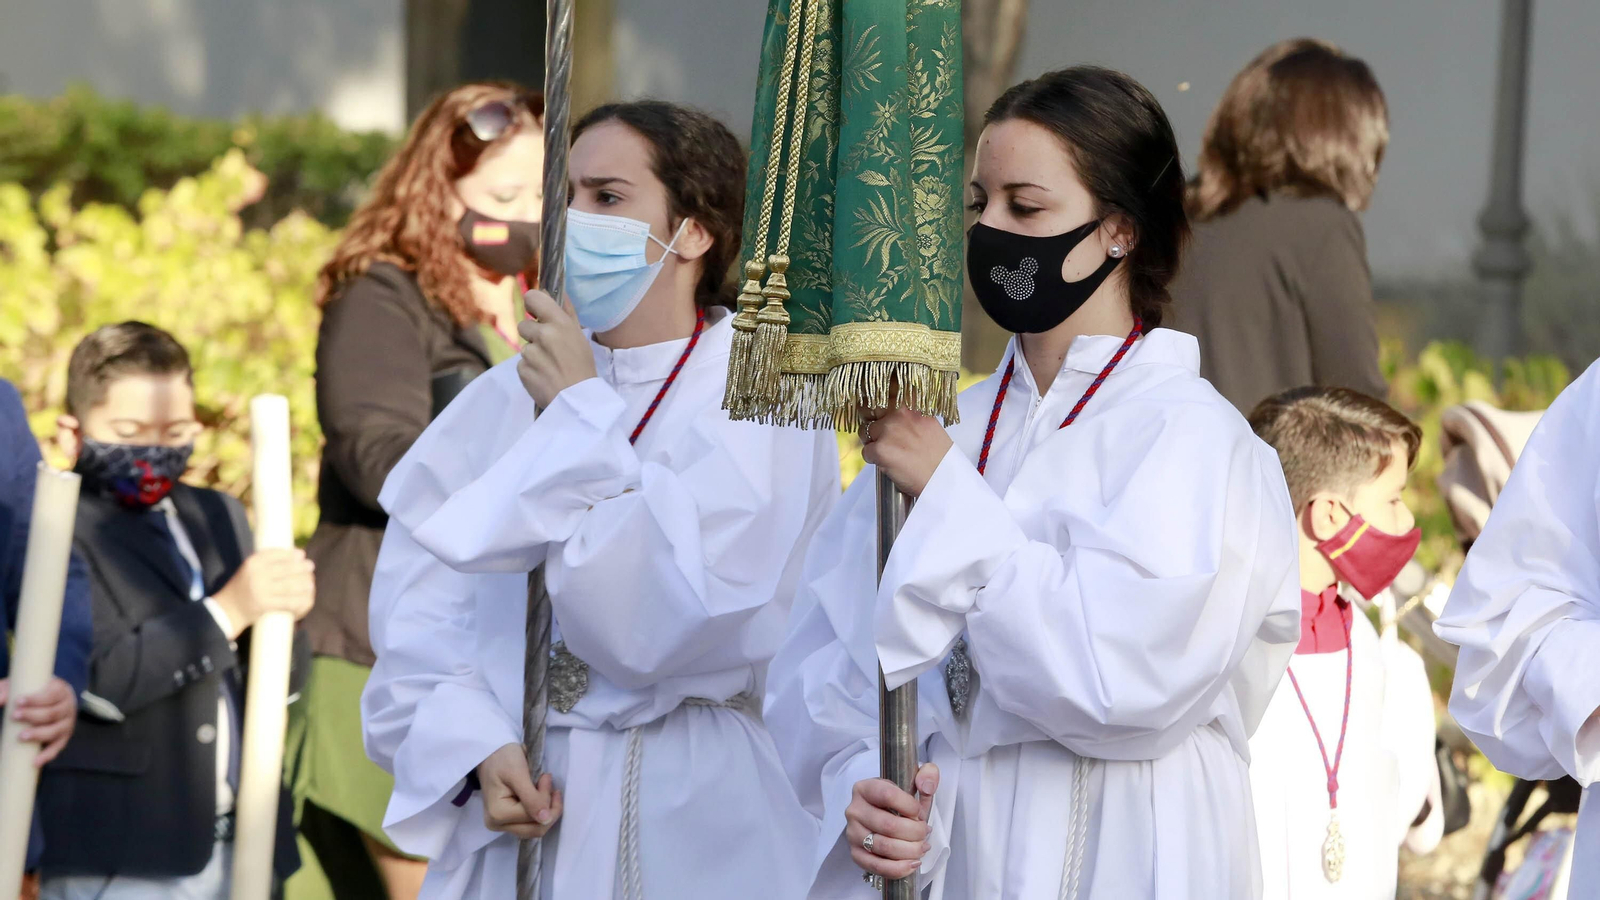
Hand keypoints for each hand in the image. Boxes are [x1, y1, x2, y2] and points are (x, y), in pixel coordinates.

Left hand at [0, 677, 78, 766]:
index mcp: (61, 690)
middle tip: (14, 716)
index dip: (35, 699)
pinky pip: (57, 747)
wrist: (50, 698)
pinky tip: (35, 761)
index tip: (18, 701)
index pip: (51, 695)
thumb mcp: (23, 685)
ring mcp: (67, 723)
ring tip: (21, 736)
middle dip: (33, 716)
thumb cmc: (33, 691)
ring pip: (56, 731)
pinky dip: (47, 755)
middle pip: (53, 713)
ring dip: (39, 734)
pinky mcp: (63, 737)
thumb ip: (8, 691)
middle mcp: (68, 707)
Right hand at [212, 549, 315, 637]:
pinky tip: (305, 599)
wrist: (228, 610)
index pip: (276, 554)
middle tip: (311, 566)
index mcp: (252, 563)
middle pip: (286, 569)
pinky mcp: (265, 605)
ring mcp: (261, 590)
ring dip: (304, 584)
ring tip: (310, 583)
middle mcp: (257, 574)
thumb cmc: (243, 587)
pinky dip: (299, 601)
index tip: (302, 554)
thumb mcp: (249, 570)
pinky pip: (288, 602)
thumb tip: (295, 554)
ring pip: (290, 585)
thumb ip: (267, 562)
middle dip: (301, 567)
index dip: (291, 554)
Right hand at [477, 743, 563, 838]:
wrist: (491, 753)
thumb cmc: (502, 759)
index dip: (546, 799)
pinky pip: (529, 823)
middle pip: (535, 829)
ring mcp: (501, 825)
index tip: (546, 776)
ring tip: (546, 788)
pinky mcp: (507, 821)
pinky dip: (540, 811)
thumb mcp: (518, 774)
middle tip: (548, 783)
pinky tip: (541, 796)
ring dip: (547, 810)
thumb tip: (545, 819)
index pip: (534, 817)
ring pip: (535, 828)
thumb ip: (532, 798)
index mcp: (498, 815)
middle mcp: (497, 825)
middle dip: (550, 808)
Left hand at [517, 289, 596, 407]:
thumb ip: (566, 313)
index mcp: (559, 323)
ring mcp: (530, 353)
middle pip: (524, 325)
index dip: (533, 305)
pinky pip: (522, 364)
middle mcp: (543, 335)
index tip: (538, 313)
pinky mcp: (522, 370)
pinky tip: (544, 377)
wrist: (578, 401)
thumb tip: (557, 291)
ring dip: (534, 355)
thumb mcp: (579, 337)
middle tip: (550, 349)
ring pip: (525, 347)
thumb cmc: (583, 366)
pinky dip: (531, 370)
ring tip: (550, 367)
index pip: (532, 297)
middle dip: (533, 335)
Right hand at [845, 763, 938, 881]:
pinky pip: (877, 866)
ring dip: (910, 850)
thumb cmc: (898, 800)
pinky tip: (913, 863)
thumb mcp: (913, 781)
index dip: (910, 806)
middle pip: (888, 825)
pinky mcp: (856, 854)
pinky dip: (899, 868)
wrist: (882, 814)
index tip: (920, 812)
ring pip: (884, 847)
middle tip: (925, 832)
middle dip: (915, 832)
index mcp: (865, 788)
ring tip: (922, 847)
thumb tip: (927, 786)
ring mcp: (852, 834)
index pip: (888, 795)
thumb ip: (927, 774)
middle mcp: (854, 810)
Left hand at [860, 408, 953, 496]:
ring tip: (891, 453)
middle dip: (873, 425)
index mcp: (911, 403)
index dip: (878, 407)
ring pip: (865, 433)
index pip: (882, 395)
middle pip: (869, 412)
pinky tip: (889, 464)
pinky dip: (873, 460)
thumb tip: (887, 415)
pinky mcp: (881, 449)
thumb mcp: (927, 423)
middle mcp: (899, 413)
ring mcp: (889, 430)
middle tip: (884, 439)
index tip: (877, 413)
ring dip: (873, 443)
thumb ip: (908, 416)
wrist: (943, 478)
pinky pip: (866, 452)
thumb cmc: (937, 455)